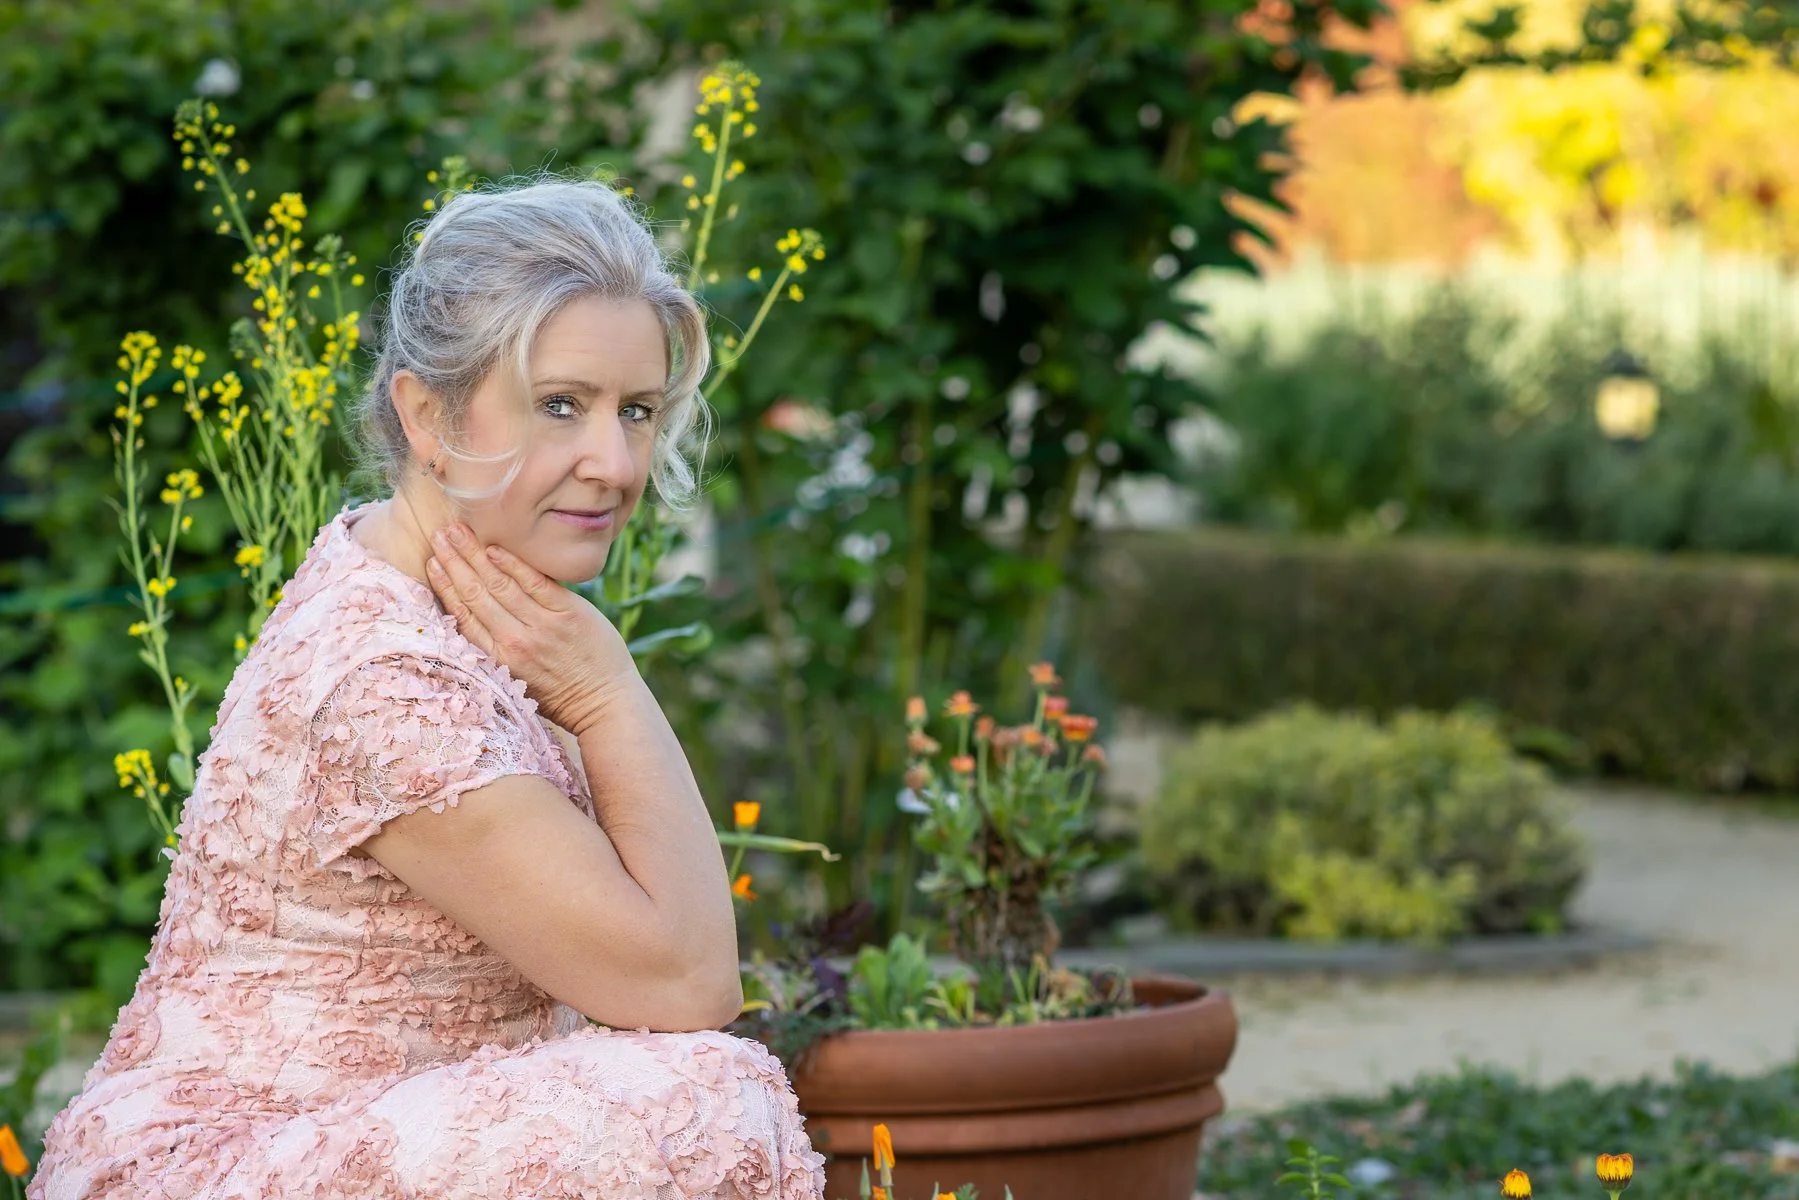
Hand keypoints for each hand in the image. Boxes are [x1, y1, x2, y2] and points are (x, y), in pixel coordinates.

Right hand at [425, 522, 634, 735]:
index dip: (445, 587)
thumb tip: (471, 617)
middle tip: (438, 534)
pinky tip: (495, 547)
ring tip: (458, 531)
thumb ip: (494, 651)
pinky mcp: (568, 613)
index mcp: (497, 661)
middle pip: (475, 594)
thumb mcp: (515, 681)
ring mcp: (542, 626)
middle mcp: (515, 642)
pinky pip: (534, 582)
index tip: (431, 562)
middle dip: (453, 561)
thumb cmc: (559, 694)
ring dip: (474, 554)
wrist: (605, 704)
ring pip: (499, 584)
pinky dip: (512, 563)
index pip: (462, 617)